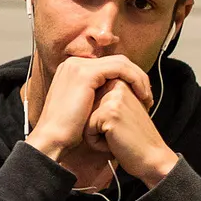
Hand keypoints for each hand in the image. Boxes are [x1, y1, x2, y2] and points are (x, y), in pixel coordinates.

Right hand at [26, 56, 151, 161]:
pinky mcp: (85, 74)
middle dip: (137, 77)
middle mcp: (74, 63)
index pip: (110, 65)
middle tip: (148, 96)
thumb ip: (98, 94)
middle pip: (117, 61)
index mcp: (74, 69)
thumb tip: (118, 94)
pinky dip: (135, 80)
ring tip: (147, 98)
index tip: (141, 96)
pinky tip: (142, 96)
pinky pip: (120, 69)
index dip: (129, 78)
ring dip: (139, 79)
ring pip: (122, 63)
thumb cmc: (69, 130)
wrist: (53, 139)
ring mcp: (78, 66)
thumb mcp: (86, 106)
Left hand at [87, 79, 178, 187]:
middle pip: (86, 109)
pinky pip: (87, 131)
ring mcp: (113, 99)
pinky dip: (97, 143)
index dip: (102, 119)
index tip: (125, 124)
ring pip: (85, 120)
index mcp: (121, 82)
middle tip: (123, 131)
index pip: (91, 101)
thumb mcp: (125, 110)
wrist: (153, 158)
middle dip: (98, 126)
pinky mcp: (108, 113)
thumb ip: (108, 98)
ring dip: (98, 135)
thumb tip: (85, 97)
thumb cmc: (137, 139)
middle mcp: (117, 86)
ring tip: (119, 137)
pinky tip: (116, 142)